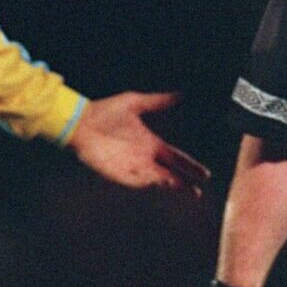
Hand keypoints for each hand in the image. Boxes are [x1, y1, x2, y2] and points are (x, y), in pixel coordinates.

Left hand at [68, 91, 209, 192]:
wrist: (80, 122)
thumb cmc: (105, 111)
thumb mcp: (134, 102)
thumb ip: (157, 101)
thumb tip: (179, 93)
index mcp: (151, 143)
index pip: (176, 158)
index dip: (190, 166)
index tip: (205, 174)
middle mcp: (144, 158)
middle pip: (170, 174)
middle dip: (184, 183)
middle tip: (198, 193)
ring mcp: (132, 167)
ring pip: (155, 180)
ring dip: (168, 184)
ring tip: (180, 186)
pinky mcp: (118, 174)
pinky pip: (136, 181)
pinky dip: (147, 183)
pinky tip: (159, 183)